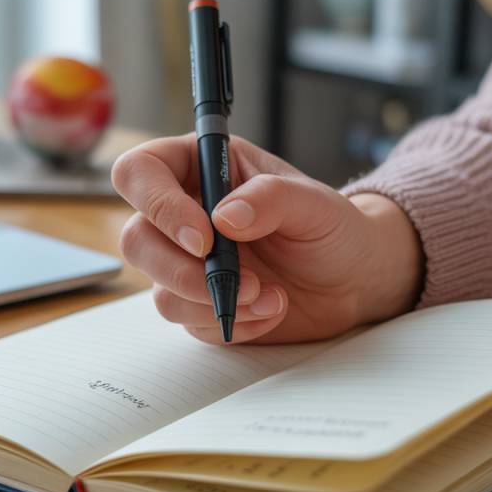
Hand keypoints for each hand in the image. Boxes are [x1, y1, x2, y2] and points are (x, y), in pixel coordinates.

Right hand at [111, 134, 422, 343]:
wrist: (354, 279)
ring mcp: (188, 262)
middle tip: (239, 282)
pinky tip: (269, 311)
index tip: (204, 238)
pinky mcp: (199, 304)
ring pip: (160, 290)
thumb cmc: (333, 227)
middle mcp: (184, 213)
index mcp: (199, 168)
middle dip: (183, 271)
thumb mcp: (313, 202)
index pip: (140, 172)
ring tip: (270, 296)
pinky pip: (192, 323)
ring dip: (215, 302)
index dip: (158, 205)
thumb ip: (270, 198)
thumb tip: (224, 217)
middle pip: (137, 240)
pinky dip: (232, 323)